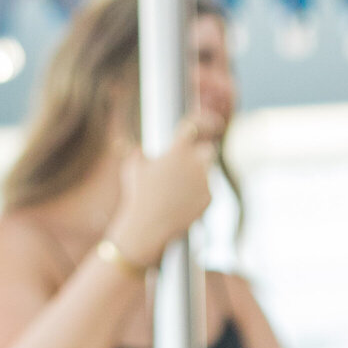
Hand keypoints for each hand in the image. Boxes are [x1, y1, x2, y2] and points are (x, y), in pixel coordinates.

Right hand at [108, 117, 216, 267]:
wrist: (148, 226)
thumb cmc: (137, 196)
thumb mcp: (132, 168)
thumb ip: (139, 154)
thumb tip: (140, 150)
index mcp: (178, 150)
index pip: (195, 125)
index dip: (206, 120)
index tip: (215, 123)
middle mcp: (195, 162)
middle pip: (209, 150)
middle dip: (201, 156)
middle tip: (190, 167)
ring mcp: (204, 181)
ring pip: (208, 173)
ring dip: (197, 178)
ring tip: (178, 192)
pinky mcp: (209, 198)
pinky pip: (208, 192)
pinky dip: (198, 196)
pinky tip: (182, 205)